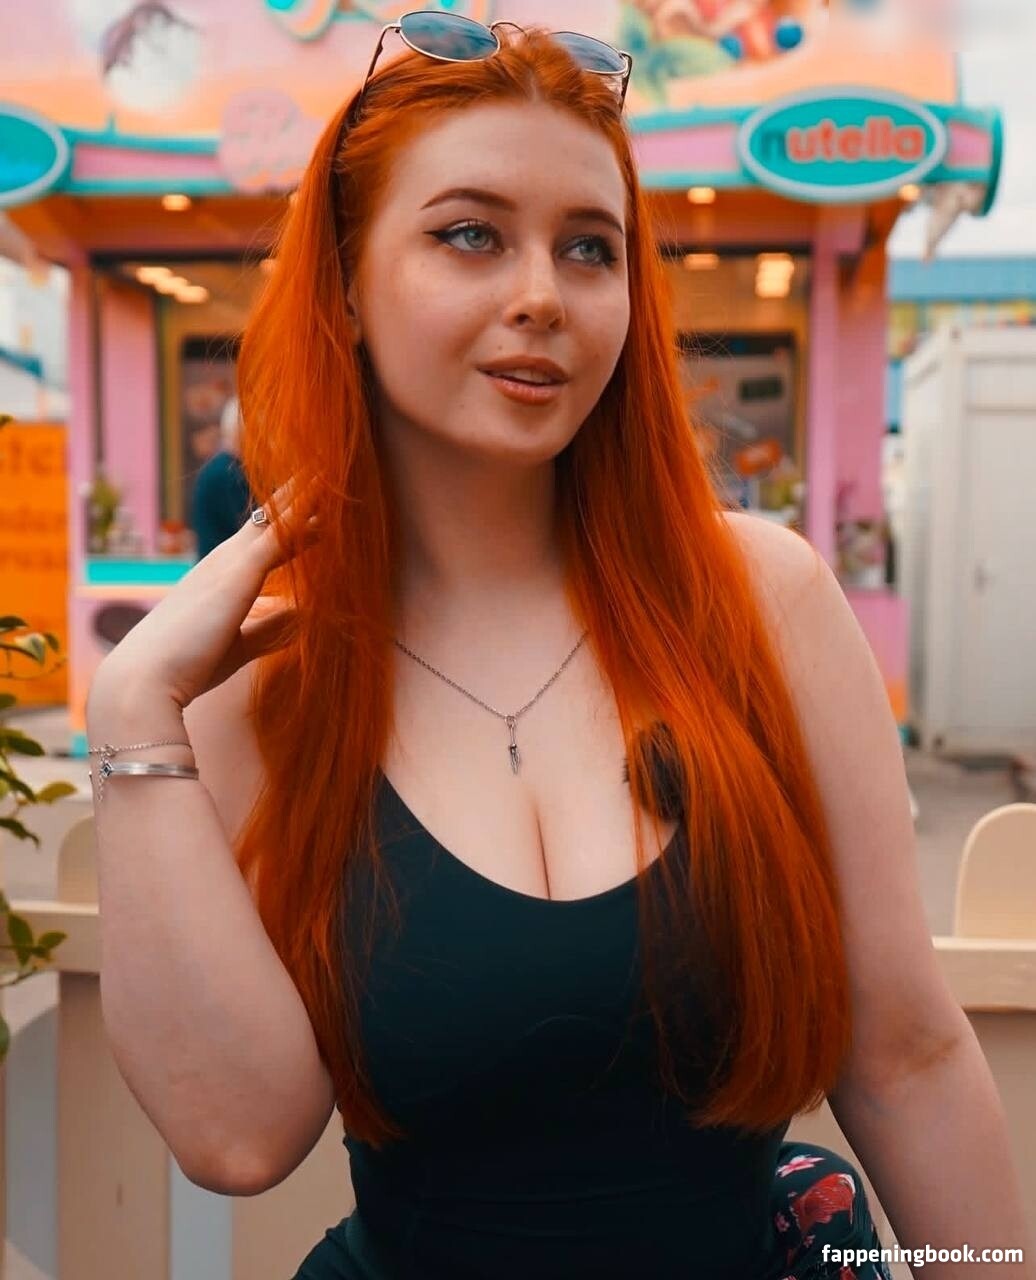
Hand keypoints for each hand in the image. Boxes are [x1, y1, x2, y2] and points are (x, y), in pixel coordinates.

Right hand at [89, 477, 319, 711]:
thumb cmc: (183, 666)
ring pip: (276, 521)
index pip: (258, 541)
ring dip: (304, 497)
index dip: (286, 524)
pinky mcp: (241, 572)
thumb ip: (269, 629)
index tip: (312, 510)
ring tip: (331, 472)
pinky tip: (323, 494)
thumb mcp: (237, 645)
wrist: (145, 679)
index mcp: (219, 578)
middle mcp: (223, 561)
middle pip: (267, 520)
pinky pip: (279, 535)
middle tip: (323, 473)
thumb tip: (300, 615)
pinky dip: (302, 513)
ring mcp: (230, 563)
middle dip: (296, 499)